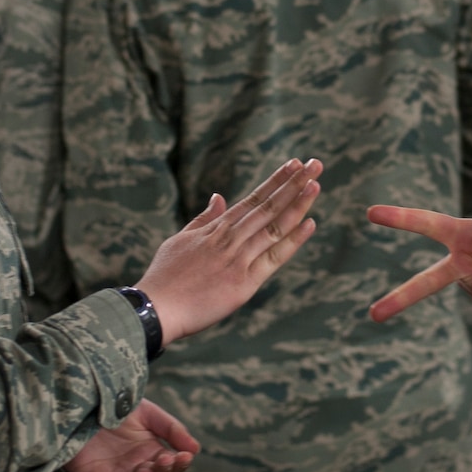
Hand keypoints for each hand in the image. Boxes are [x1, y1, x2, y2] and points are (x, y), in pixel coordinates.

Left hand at [67, 399, 200, 471]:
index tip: (185, 456)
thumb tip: (195, 450)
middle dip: (162, 471)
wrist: (84, 404)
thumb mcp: (148, 414)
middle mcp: (137, 468)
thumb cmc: (118, 409)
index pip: (172, 465)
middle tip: (164, 460)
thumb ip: (172, 429)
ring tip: (145, 471)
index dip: (179, 463)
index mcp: (152, 454)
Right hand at [136, 158, 323, 340]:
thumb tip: (219, 196)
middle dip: (293, 184)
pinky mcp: (243, 282)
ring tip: (315, 183)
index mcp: (216, 229)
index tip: (294, 164)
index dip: (276, 181)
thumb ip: (203, 219)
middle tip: (315, 164)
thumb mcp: (180, 240)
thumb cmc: (164, 278)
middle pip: (268, 206)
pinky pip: (273, 257)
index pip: (253, 199)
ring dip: (296, 204)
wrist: (155, 308)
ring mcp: (237, 258)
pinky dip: (292, 240)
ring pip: (273, 226)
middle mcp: (229, 238)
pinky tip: (309, 223)